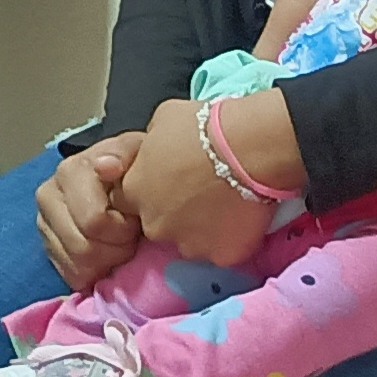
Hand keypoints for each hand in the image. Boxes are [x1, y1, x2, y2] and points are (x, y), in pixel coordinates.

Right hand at [35, 134, 145, 289]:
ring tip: (120, 243)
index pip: (94, 221)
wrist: (123, 182)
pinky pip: (71, 275)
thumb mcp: (139, 152)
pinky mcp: (47, 247)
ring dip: (107, 261)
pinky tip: (106, 255)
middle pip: (84, 249)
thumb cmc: (134, 170)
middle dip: (117, 248)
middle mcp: (48, 196)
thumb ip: (124, 153)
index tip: (135, 218)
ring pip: (78, 266)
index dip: (122, 228)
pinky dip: (94, 272)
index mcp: (70, 171)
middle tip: (131, 235)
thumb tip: (106, 167)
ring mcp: (44, 224)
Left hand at [121, 99, 281, 267]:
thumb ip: (150, 145)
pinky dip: (231, 239)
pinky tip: (242, 218)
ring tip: (225, 204)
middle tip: (201, 191)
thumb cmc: (202, 127)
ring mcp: (187, 244)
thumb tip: (155, 150)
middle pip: (158, 224)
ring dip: (201, 228)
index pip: (128, 201)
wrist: (248, 147)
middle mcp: (154, 224)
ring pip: (189, 241)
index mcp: (134, 191)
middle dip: (174, 212)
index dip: (151, 191)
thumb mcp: (161, 121)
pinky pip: (222, 252)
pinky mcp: (221, 256)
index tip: (172, 182)